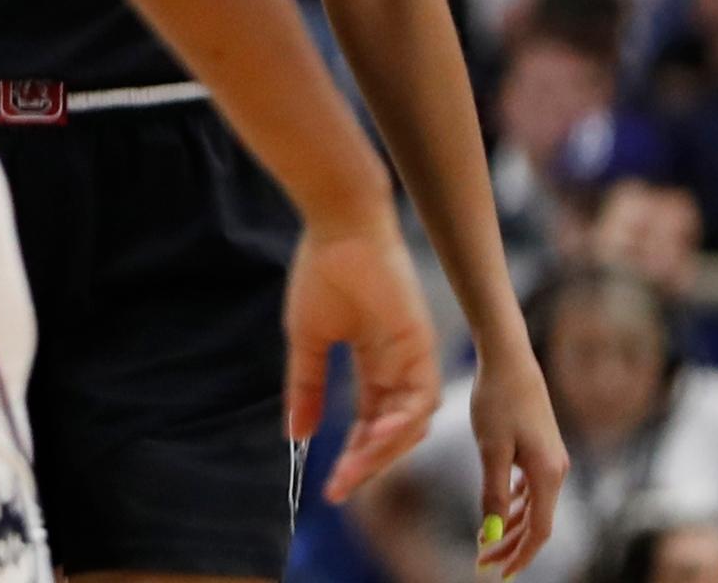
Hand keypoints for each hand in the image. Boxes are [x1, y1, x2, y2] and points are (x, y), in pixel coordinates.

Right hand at [286, 216, 442, 506]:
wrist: (338, 229)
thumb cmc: (320, 273)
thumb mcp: (307, 340)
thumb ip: (307, 388)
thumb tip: (296, 435)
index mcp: (374, 364)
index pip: (369, 423)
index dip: (353, 456)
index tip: (331, 488)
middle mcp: (399, 366)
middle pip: (392, 431)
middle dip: (368, 463)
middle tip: (341, 488)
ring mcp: (413, 357)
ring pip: (410, 422)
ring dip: (385, 449)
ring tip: (354, 467)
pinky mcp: (421, 345)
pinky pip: (419, 396)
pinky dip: (401, 421)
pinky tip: (377, 435)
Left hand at [465, 346, 565, 577]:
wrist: (509, 359)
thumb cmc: (496, 400)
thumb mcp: (490, 449)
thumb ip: (492, 492)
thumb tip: (490, 533)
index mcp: (548, 474)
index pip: (539, 531)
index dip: (519, 555)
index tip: (496, 572)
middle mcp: (557, 470)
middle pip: (537, 522)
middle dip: (511, 545)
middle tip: (484, 562)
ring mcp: (551, 458)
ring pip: (534, 505)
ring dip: (511, 525)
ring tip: (487, 541)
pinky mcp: (542, 447)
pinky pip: (532, 487)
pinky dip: (516, 502)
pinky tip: (501, 507)